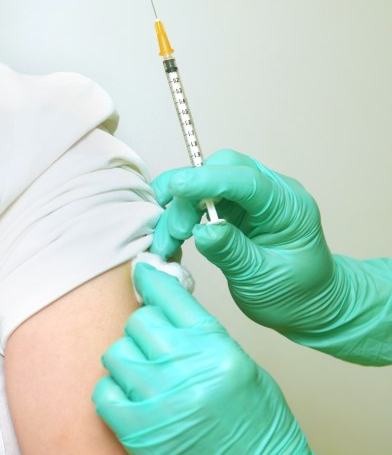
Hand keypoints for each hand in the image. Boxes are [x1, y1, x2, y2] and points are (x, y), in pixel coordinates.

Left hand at [93, 264, 308, 453]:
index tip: (142, 272)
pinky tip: (135, 400)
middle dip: (146, 332)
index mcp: (216, 349)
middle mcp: (186, 369)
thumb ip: (201, 334)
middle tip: (158, 350)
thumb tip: (164, 301)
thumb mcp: (241, 366)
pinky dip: (114, 393)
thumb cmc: (256, 424)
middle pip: (139, 322)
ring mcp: (159, 399)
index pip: (170, 297)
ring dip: (129, 362)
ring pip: (117, 353)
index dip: (152, 281)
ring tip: (149, 378)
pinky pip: (104, 391)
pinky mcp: (138, 430)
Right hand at [149, 150, 334, 336]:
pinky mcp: (236, 206)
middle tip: (176, 232)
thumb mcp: (262, 280)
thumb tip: (203, 231)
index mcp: (289, 208)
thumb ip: (232, 253)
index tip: (175, 188)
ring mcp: (252, 198)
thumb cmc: (295, 295)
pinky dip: (184, 215)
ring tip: (168, 243)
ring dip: (181, 208)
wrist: (308, 305)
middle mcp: (272, 193)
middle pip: (222, 170)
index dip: (208, 180)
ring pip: (206, 183)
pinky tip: (174, 238)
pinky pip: (202, 198)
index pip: (246, 180)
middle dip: (189, 194)